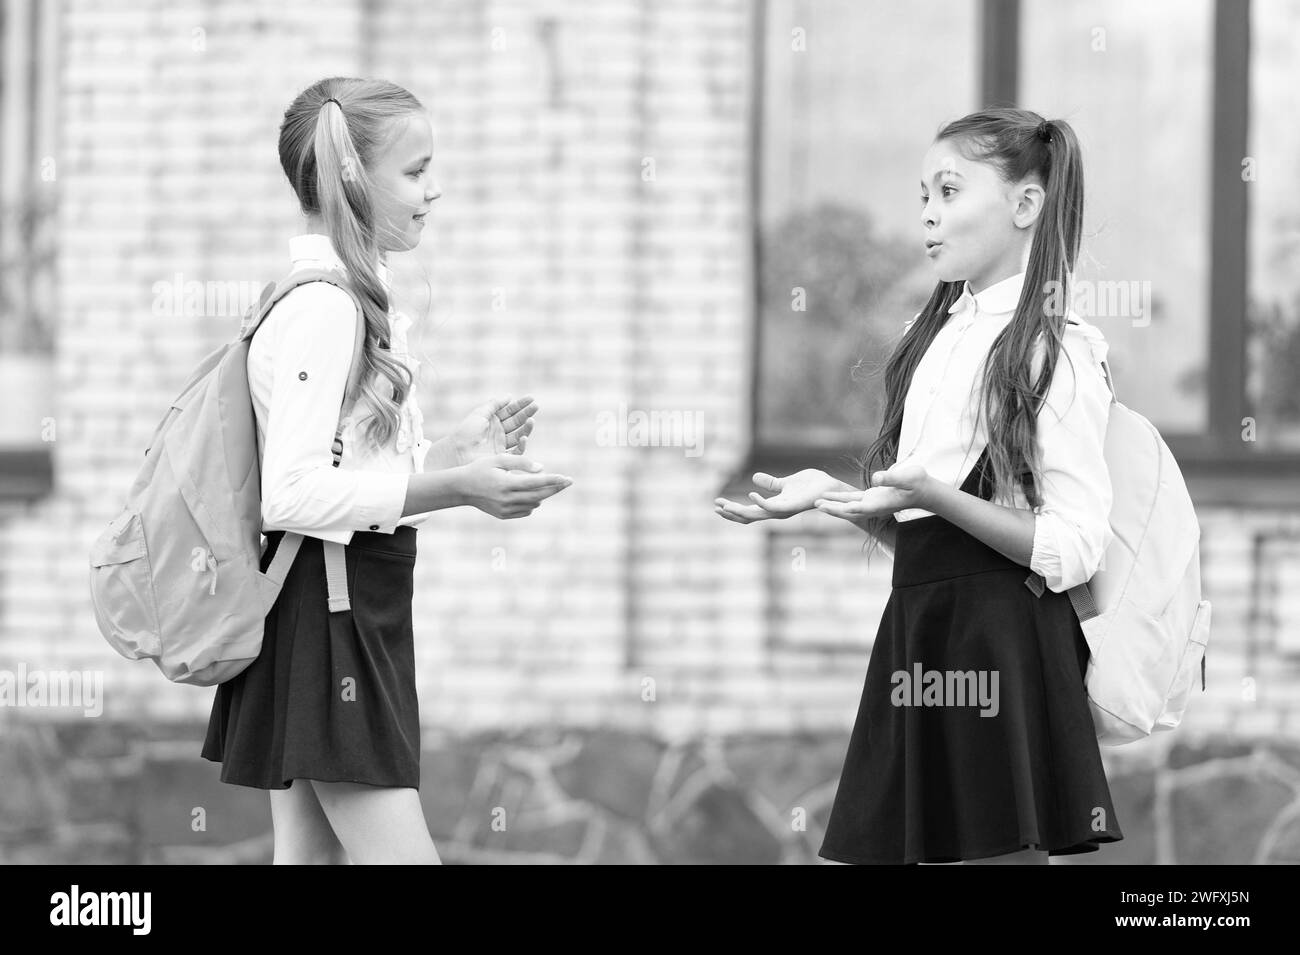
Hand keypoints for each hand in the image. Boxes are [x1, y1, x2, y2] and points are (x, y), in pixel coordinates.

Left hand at [450, 395, 538, 464]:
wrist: (457, 451)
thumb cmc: (466, 432)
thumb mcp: (480, 413)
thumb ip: (494, 404)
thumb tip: (509, 396)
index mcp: (493, 421)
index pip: (510, 411)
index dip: (520, 405)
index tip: (531, 398)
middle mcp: (499, 432)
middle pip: (516, 422)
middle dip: (526, 414)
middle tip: (535, 406)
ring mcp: (501, 444)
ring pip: (519, 435)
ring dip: (526, 428)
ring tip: (531, 420)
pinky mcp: (502, 457)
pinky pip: (516, 451)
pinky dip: (522, 445)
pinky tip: (524, 438)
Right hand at [456, 453, 571, 519]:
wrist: (461, 488)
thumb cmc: (480, 469)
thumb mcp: (498, 459)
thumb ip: (520, 462)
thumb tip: (541, 468)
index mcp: (506, 484)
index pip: (537, 483)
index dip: (554, 480)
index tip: (568, 478)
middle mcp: (507, 499)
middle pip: (540, 496)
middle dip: (555, 488)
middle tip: (567, 482)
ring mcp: (505, 510)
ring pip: (534, 504)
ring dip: (542, 494)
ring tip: (542, 483)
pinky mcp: (504, 515)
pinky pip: (526, 510)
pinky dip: (531, 502)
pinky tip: (528, 493)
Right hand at [714, 469, 849, 523]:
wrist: (830, 487)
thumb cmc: (811, 486)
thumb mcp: (785, 482)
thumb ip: (771, 483)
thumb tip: (754, 478)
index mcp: (773, 506)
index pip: (748, 511)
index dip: (733, 509)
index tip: (717, 504)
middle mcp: (776, 511)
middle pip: (748, 516)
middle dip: (731, 513)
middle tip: (716, 506)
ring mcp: (783, 510)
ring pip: (756, 514)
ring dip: (739, 510)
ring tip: (725, 504)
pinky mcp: (791, 506)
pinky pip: (773, 507)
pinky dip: (761, 502)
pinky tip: (751, 494)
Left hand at [812, 461, 931, 522]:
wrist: (925, 490)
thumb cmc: (918, 483)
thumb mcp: (907, 477)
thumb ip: (891, 478)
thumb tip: (876, 478)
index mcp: (879, 504)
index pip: (856, 508)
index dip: (840, 508)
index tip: (826, 507)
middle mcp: (873, 506)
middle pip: (848, 510)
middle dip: (832, 508)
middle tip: (814, 504)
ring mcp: (872, 502)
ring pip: (849, 505)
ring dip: (834, 504)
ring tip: (818, 502)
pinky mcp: (873, 497)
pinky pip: (854, 499)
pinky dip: (842, 498)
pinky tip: (833, 496)